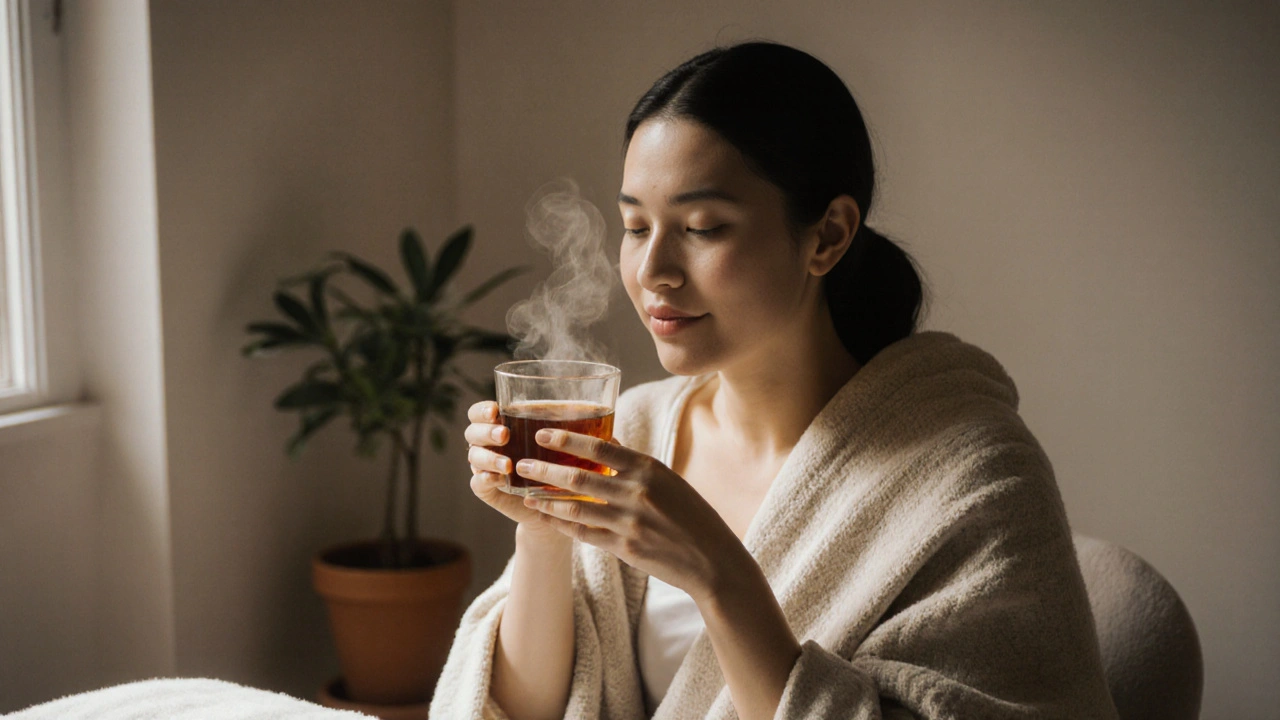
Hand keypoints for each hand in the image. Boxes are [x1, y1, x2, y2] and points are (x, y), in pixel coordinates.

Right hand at [464, 401, 560, 534]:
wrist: (557, 501)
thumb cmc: (561, 461)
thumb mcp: (564, 440)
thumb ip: (568, 421)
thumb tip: (598, 406)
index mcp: (500, 425)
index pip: (479, 412)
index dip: (482, 410)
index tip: (496, 411)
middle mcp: (488, 444)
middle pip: (472, 432)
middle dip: (486, 432)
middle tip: (505, 435)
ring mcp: (484, 467)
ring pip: (474, 457)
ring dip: (489, 458)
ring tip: (508, 464)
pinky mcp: (488, 489)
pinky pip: (478, 482)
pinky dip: (487, 479)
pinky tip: (501, 479)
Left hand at [514, 427, 746, 600]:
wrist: (712, 561)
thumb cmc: (692, 516)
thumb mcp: (669, 481)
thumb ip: (636, 464)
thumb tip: (608, 440)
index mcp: (650, 469)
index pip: (600, 448)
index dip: (567, 439)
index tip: (542, 433)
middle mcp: (637, 493)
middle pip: (579, 477)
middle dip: (545, 469)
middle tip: (521, 464)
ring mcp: (629, 522)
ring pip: (576, 506)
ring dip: (546, 499)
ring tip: (526, 493)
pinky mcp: (624, 548)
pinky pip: (584, 533)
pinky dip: (562, 524)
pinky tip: (547, 518)